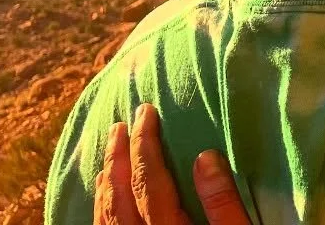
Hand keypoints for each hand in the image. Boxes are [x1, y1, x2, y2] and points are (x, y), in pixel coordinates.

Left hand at [94, 104, 250, 224]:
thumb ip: (222, 203)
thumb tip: (205, 156)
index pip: (148, 179)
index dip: (144, 143)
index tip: (145, 112)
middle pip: (121, 193)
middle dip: (119, 155)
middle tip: (119, 125)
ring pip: (108, 213)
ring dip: (107, 179)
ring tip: (109, 153)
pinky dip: (102, 206)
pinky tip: (105, 195)